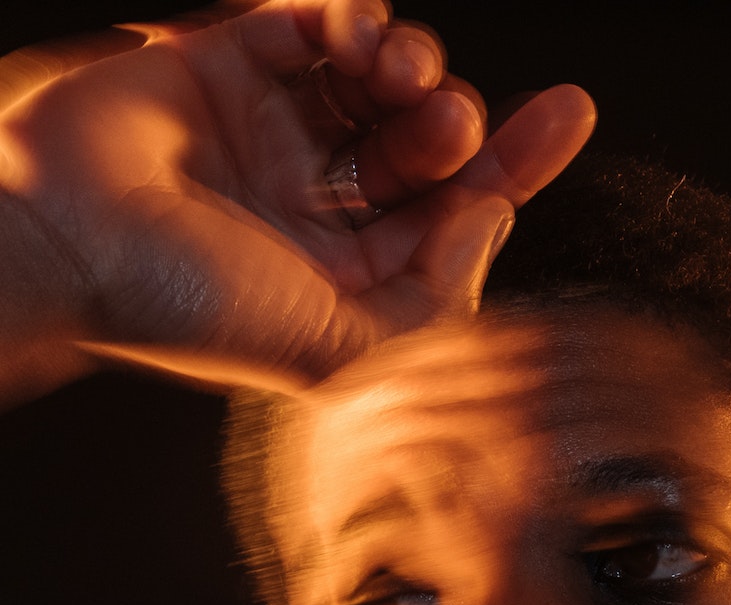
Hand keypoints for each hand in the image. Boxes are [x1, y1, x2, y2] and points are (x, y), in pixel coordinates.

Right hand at [0, 0, 594, 391]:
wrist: (65, 238)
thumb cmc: (192, 306)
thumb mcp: (345, 348)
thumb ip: (438, 300)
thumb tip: (492, 217)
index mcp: (351, 278)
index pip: (457, 216)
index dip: (518, 164)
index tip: (569, 110)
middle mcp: (319, 209)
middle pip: (429, 147)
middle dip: (460, 120)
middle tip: (448, 115)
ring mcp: (273, 135)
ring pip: (378, 82)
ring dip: (412, 62)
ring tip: (398, 71)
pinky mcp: (225, 64)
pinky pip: (309, 25)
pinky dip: (346, 15)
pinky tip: (351, 29)